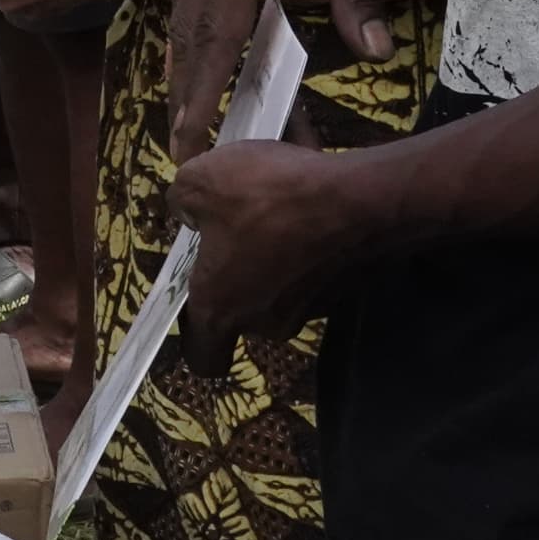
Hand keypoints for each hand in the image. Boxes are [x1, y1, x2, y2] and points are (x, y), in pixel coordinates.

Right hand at [171, 0, 394, 155]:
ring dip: (189, 65)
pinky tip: (207, 60)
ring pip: (189, 14)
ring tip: (187, 117)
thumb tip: (375, 53)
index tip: (192, 135)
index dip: (205, 87)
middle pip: (190, 29)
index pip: (217, 29)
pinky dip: (201, 35)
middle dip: (185, 90)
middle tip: (182, 149)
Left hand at [176, 137, 375, 348]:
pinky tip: (309, 201)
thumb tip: (189, 210)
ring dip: (276, 252)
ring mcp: (309, 307)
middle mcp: (266, 321)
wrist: (355, 200)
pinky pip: (314, 266)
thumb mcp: (202, 181)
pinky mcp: (342, 286)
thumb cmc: (265, 199)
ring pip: (282, 285)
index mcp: (221, 308)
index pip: (204, 358)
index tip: (196, 307)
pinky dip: (308, 242)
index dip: (196, 339)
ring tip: (277, 201)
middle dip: (239, 275)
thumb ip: (183, 200)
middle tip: (236, 230)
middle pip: (245, 313)